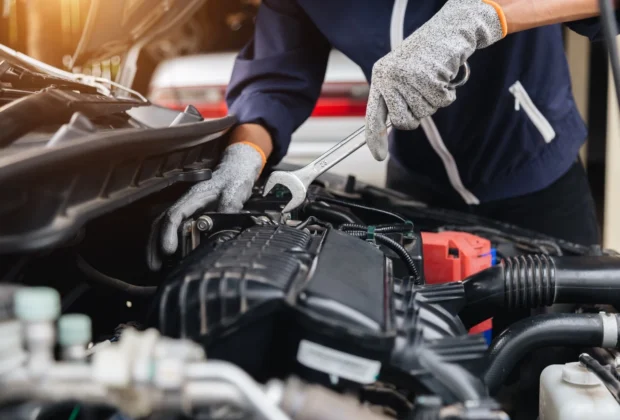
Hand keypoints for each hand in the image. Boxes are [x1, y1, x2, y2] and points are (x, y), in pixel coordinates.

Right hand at [147, 142, 265, 269]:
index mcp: (193, 197)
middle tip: (154, 265)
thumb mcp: (235, 193)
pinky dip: (167, 241)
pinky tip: (168, 256)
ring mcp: (186, 208)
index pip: (174, 215)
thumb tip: (222, 227)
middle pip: (162, 222)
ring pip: (164, 226)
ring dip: (157, 245)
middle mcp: (185, 203)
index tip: (168, 250)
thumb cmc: (234, 180)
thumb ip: (228, 209)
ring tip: (156, 265)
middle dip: (155, 244)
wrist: (236, 171)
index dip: (168, 233)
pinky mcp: (191, 215)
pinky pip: (173, 228)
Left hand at [365, 0, 506, 160]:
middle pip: (403, 121)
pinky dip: (447, 94)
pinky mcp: (429, 77)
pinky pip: (441, 103)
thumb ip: (394, 97)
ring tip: (433, 79)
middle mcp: (390, 77)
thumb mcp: (402, 74)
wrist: (449, 30)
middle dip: (416, 116)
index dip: (374, 138)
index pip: (373, 115)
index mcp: (381, 76)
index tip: (378, 156)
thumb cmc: (426, 55)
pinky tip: (443, 76)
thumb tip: (392, 126)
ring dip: (434, 100)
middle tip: (422, 97)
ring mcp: (408, 78)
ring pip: (424, 112)